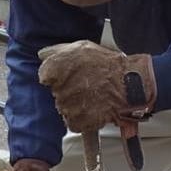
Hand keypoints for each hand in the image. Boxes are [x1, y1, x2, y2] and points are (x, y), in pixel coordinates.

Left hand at [38, 41, 155, 133]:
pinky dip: (81, 119)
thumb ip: (58, 52)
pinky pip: (72, 122)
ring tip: (91, 97)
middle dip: (68, 91)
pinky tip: (92, 109)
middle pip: (56, 93)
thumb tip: (43, 55)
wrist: (128, 84)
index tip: (68, 76)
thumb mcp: (82, 47)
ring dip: (75, 105)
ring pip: (63, 108)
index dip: (56, 77)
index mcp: (55, 68)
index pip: (44, 76)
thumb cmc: (108, 65)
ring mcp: (66, 106)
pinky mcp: (76, 121)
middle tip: (85, 86)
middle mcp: (58, 88)